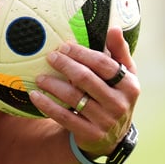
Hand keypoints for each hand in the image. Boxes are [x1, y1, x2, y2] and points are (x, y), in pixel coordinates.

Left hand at [30, 27, 139, 156]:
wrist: (112, 135)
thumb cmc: (114, 94)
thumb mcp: (123, 75)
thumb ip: (118, 52)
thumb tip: (114, 28)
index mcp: (129, 85)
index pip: (103, 64)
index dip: (81, 53)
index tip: (63, 46)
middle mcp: (119, 104)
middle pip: (85, 78)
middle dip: (64, 65)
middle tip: (49, 57)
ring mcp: (106, 121)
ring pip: (73, 97)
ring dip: (52, 84)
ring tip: (39, 77)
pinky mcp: (91, 134)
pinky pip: (64, 116)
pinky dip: (47, 104)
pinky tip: (34, 95)